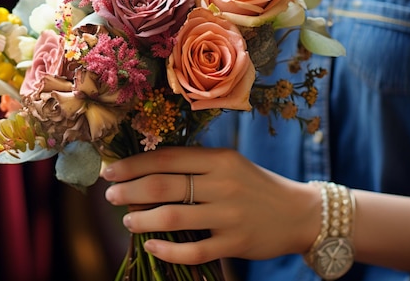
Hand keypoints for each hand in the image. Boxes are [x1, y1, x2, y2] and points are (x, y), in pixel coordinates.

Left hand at [101, 146, 320, 264]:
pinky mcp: (235, 243)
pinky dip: (167, 250)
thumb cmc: (256, 185)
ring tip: (127, 220)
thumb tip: (147, 168)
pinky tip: (151, 245)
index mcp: (220, 159)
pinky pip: (193, 250)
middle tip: (110, 195)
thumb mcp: (230, 164)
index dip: (133, 165)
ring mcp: (229, 215)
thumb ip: (196, 164)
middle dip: (129, 191)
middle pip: (163, 186)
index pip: (167, 158)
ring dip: (141, 219)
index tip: (110, 171)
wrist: (299, 212)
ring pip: (173, 217)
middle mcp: (223, 184)